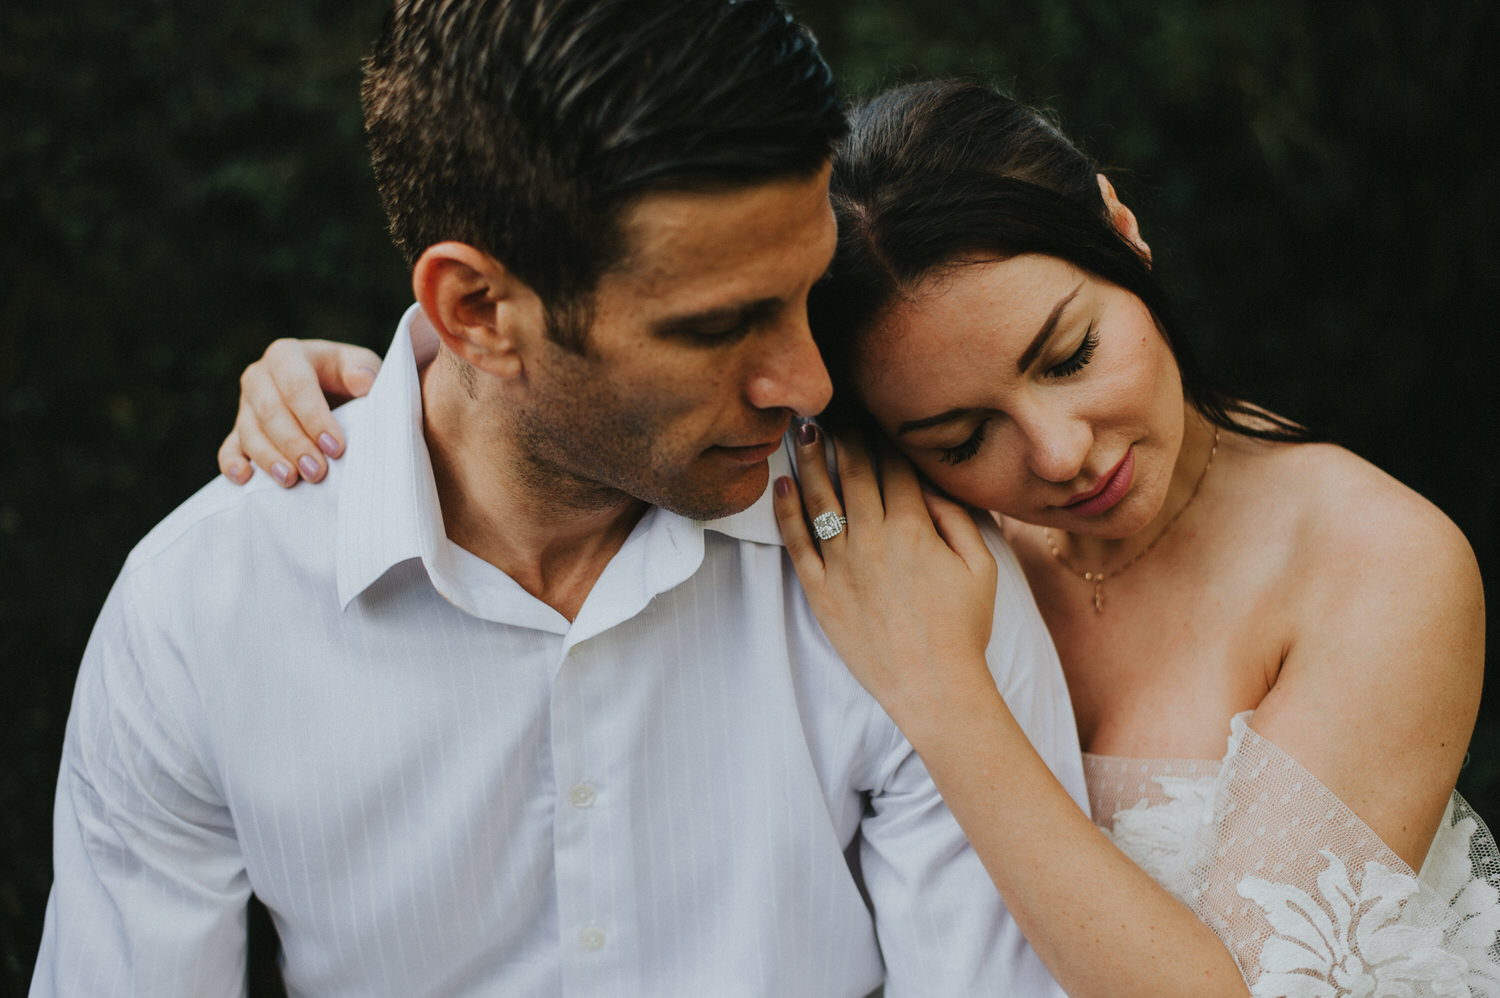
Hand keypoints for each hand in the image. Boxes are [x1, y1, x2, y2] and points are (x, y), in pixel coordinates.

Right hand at [218, 339, 381, 486]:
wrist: (334, 392)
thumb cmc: (348, 377)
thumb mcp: (361, 365)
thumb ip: (363, 369)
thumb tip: (362, 381)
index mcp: (287, 355)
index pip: (296, 386)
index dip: (315, 418)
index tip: (336, 447)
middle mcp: (259, 376)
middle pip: (270, 412)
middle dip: (294, 444)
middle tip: (317, 471)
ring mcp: (246, 405)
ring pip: (250, 432)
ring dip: (269, 458)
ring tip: (291, 479)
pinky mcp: (239, 432)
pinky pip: (229, 448)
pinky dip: (232, 463)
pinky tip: (244, 478)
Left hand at [772, 423, 1000, 729]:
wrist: (934, 686)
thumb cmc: (963, 629)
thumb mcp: (981, 567)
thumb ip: (958, 518)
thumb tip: (934, 482)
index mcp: (916, 528)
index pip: (895, 467)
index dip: (882, 435)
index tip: (870, 410)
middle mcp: (874, 538)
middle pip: (855, 472)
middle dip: (844, 434)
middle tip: (831, 405)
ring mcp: (843, 564)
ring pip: (820, 498)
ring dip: (809, 460)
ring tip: (800, 430)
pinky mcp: (821, 591)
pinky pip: (796, 543)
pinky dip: (785, 511)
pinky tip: (781, 484)